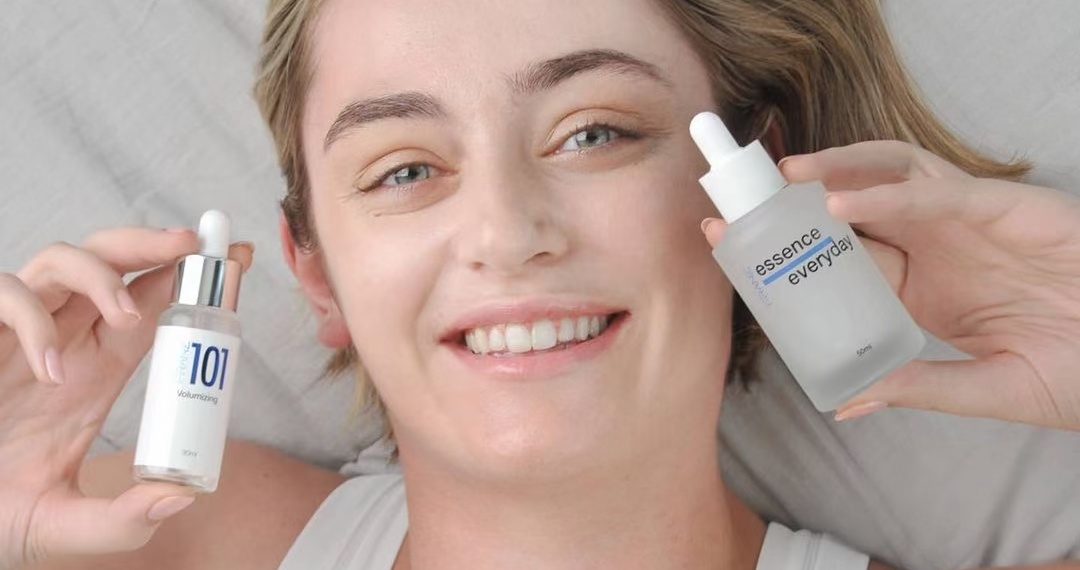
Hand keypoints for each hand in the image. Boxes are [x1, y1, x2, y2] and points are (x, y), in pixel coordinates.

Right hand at [0, 227, 253, 568]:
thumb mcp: (68, 525)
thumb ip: (123, 520)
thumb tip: (181, 498)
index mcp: (96, 369)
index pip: (153, 306)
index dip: (190, 278)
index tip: (239, 256)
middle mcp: (64, 341)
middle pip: (113, 261)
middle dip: (153, 244)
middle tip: (193, 246)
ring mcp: (20, 335)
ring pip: (63, 260)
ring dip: (103, 275)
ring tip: (128, 316)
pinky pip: (7, 293)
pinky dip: (32, 318)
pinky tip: (51, 369)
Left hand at [703, 141, 1079, 430]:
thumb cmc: (1076, 371)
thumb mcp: (987, 388)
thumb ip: (920, 387)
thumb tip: (846, 402)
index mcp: (921, 290)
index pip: (840, 262)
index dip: (787, 253)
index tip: (731, 249)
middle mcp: (934, 247)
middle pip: (852, 211)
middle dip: (794, 205)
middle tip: (738, 206)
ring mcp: (965, 222)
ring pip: (887, 177)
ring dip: (834, 174)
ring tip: (783, 182)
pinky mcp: (1003, 205)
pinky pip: (937, 188)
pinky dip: (889, 189)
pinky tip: (844, 200)